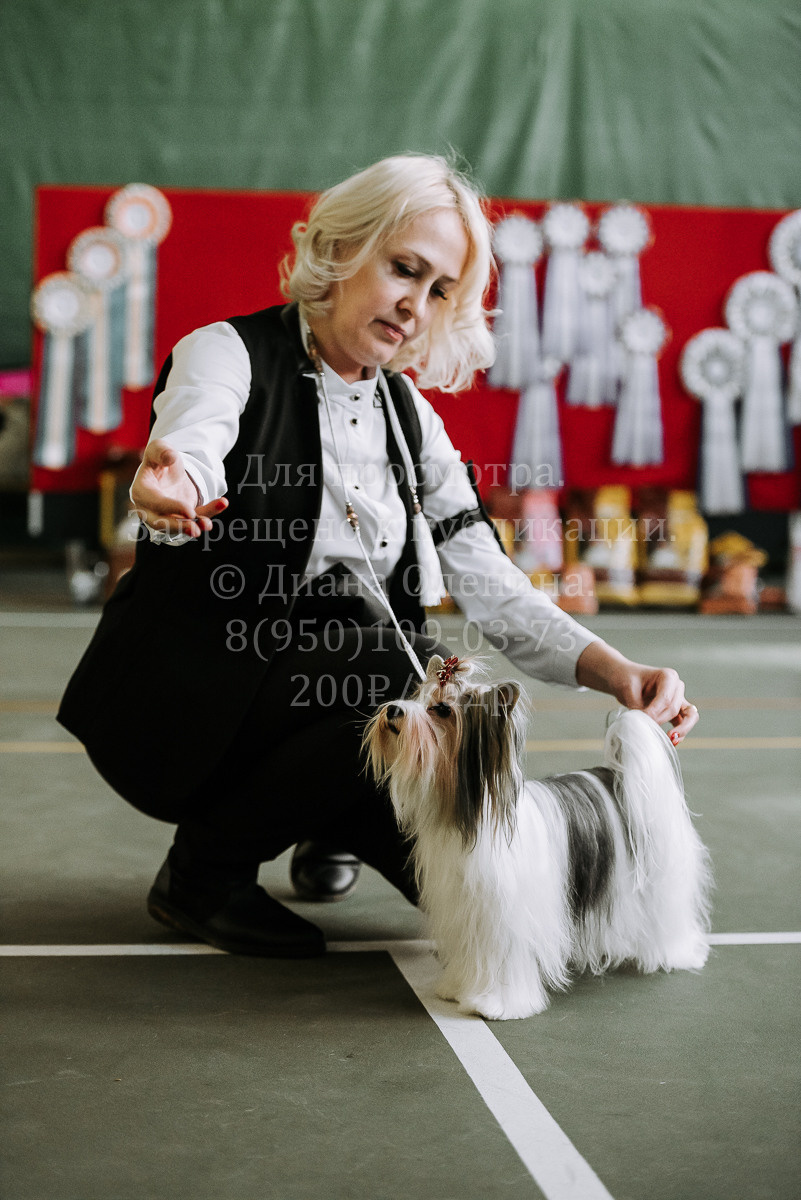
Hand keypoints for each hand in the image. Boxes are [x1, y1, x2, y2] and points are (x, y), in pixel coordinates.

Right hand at [131, 439, 227, 537]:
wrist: (169, 468)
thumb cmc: (159, 458)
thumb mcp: (158, 448)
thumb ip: (161, 451)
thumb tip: (170, 458)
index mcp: (141, 491)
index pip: (154, 503)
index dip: (170, 508)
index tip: (189, 511)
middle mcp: (150, 508)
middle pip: (160, 523)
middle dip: (178, 528)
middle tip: (194, 530)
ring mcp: (167, 515)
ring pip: (179, 525)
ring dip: (194, 526)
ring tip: (208, 525)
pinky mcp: (183, 517)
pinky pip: (196, 518)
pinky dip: (209, 513)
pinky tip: (222, 503)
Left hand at [576, 642, 698, 744]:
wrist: (624, 679)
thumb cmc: (627, 680)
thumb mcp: (629, 691)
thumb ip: (638, 708)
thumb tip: (645, 727)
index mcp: (668, 676)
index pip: (666, 698)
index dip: (654, 712)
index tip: (642, 719)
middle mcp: (677, 686)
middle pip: (674, 708)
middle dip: (660, 720)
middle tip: (646, 726)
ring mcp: (678, 699)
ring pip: (690, 716)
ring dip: (682, 729)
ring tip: (671, 739)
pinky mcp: (676, 711)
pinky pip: (684, 723)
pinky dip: (680, 733)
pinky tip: (672, 742)